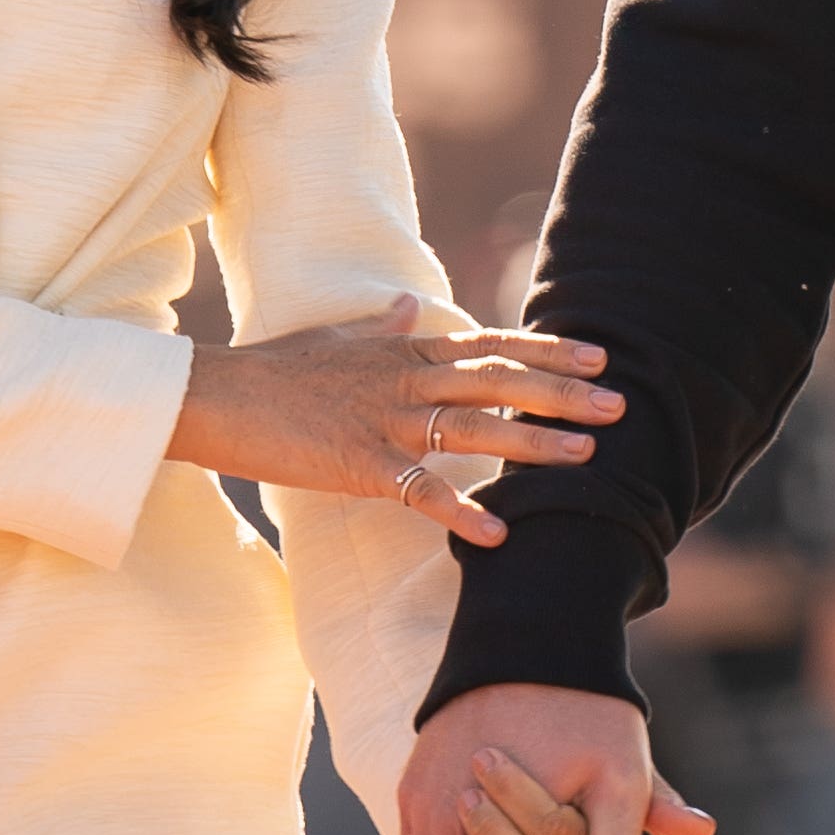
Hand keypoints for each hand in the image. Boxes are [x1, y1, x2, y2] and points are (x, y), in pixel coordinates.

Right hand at [162, 295, 620, 547]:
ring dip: (532, 443)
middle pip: (498, 382)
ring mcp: (382, 421)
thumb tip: (410, 302)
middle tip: (618, 404)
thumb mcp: (335, 338)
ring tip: (586, 457)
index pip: (491, 345)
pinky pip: (417, 490)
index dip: (546, 352)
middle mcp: (404, 380)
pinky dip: (458, 511)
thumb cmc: (276, 370)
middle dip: (561, 393)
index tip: (597, 356)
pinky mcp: (356, 464)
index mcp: (404, 352)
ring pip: (473, 428)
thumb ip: (381, 327)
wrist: (216, 395)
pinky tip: (497, 532)